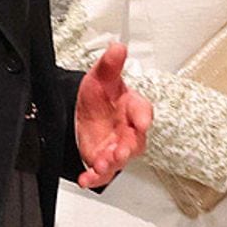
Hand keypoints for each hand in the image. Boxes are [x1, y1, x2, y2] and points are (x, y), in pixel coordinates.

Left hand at [75, 43, 153, 188]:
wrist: (83, 112)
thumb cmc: (101, 96)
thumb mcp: (101, 76)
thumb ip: (110, 64)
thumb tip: (118, 47)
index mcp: (131, 107)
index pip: (142, 110)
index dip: (143, 117)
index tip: (141, 122)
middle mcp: (128, 130)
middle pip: (135, 141)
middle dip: (128, 147)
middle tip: (120, 151)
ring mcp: (117, 147)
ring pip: (121, 159)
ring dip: (112, 163)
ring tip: (102, 163)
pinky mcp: (103, 160)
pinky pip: (102, 174)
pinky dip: (94, 178)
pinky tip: (85, 179)